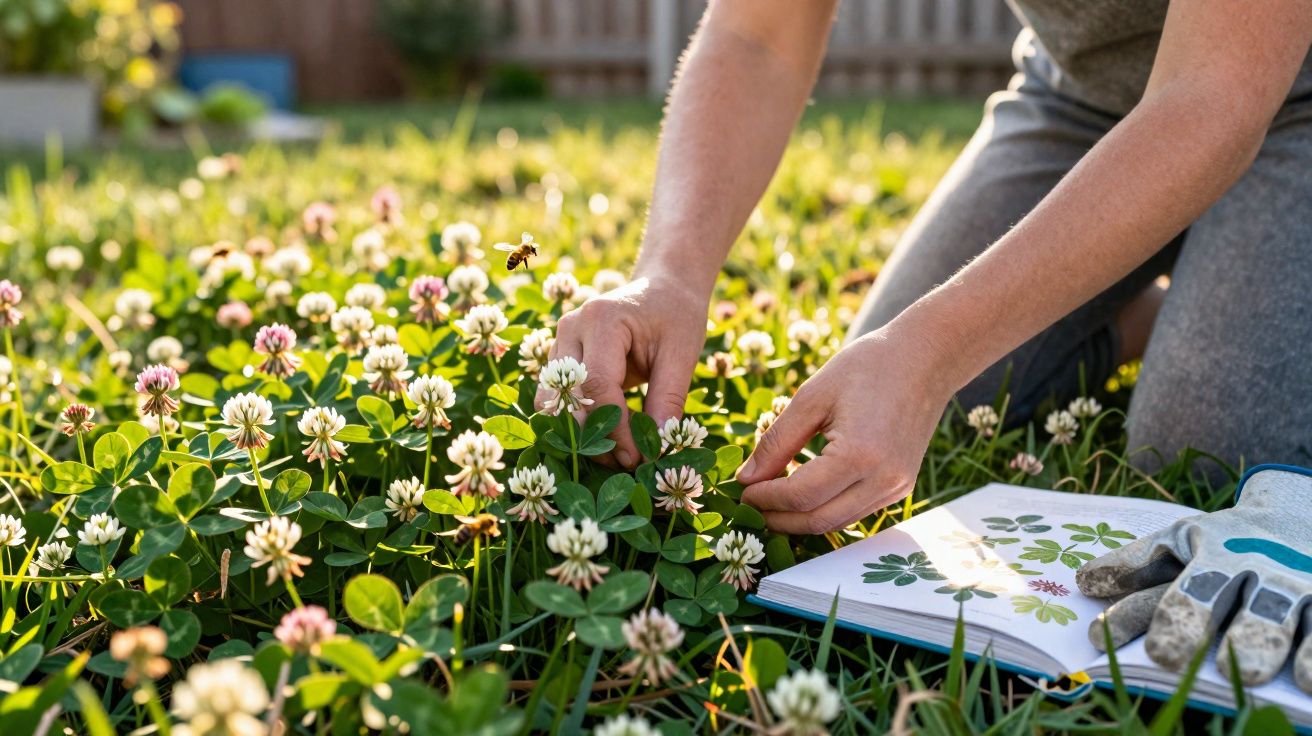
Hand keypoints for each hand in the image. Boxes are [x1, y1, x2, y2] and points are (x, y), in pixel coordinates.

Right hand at [536, 274, 708, 467]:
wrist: (663, 288)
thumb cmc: (676, 315)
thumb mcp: (682, 353)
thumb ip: (668, 399)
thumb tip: (656, 448)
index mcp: (602, 319)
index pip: (598, 385)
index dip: (614, 427)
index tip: (636, 457)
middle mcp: (571, 328)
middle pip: (567, 395)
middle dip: (593, 435)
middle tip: (625, 462)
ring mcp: (560, 342)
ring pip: (553, 401)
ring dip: (579, 431)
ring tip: (613, 453)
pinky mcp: (559, 358)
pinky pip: (557, 398)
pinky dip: (576, 421)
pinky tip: (603, 438)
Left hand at [737, 329, 952, 533]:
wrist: (925, 359)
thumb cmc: (867, 367)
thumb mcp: (812, 397)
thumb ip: (777, 441)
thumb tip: (747, 479)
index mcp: (860, 454)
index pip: (801, 496)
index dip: (766, 500)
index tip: (742, 492)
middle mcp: (883, 479)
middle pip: (818, 520)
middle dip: (779, 518)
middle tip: (750, 506)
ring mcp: (897, 487)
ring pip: (837, 522)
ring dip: (800, 518)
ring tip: (770, 502)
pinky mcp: (901, 487)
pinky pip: (855, 511)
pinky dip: (825, 508)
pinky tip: (803, 492)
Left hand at [1077, 466, 1311, 690]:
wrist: (1302, 513)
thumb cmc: (1231, 539)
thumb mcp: (1184, 539)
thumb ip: (1138, 563)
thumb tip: (1086, 582)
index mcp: (1207, 558)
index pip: (1163, 591)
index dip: (1132, 615)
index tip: (1098, 636)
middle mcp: (1249, 572)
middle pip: (1216, 601)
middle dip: (1190, 625)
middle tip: (1166, 654)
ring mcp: (1292, 588)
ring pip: (1272, 617)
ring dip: (1256, 642)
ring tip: (1243, 670)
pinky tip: (1305, 680)